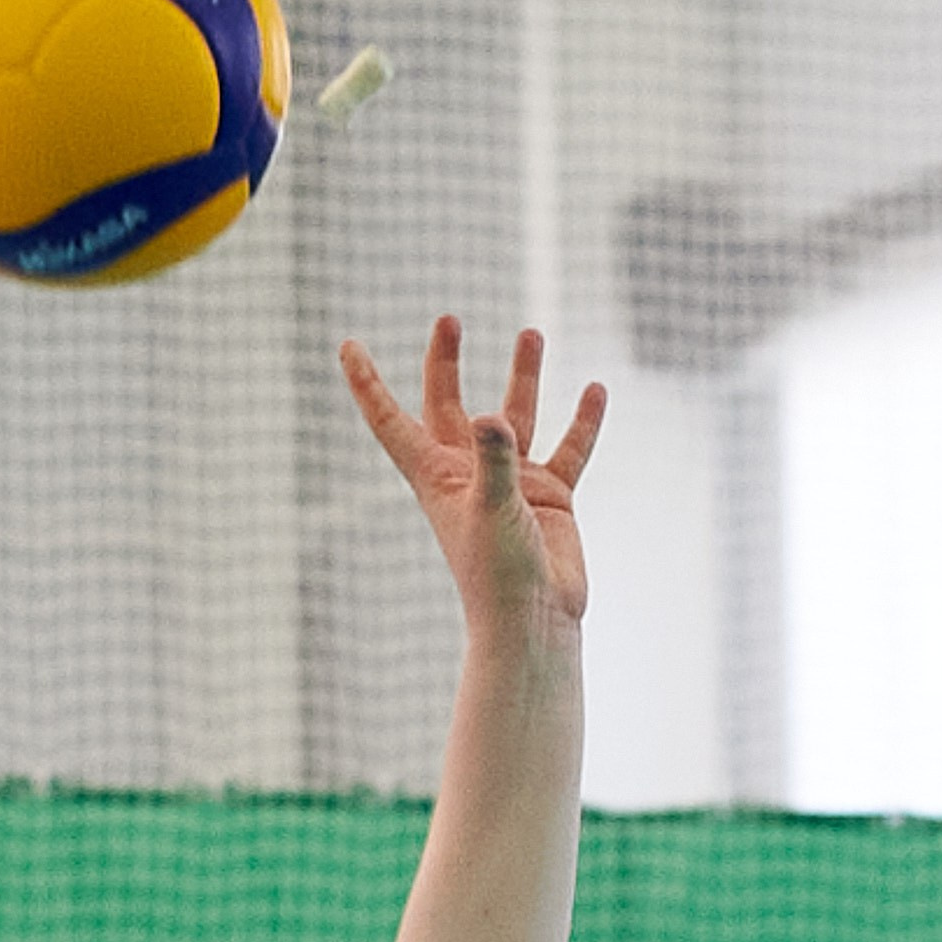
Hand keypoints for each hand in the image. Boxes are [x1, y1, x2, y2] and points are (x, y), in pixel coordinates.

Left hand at [340, 319, 605, 636]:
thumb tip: (492, 416)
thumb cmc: (499, 576)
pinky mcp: (549, 497)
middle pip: (449, 406)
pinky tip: (594, 389)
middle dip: (446, 363)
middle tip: (448, 319)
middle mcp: (468, 473)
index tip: (347, 346)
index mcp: (435, 476)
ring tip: (530, 333)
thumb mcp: (493, 511)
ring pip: (514, 416)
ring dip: (522, 377)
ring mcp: (510, 482)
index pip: (390, 420)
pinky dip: (582, 421)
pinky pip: (568, 448)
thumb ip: (494, 460)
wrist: (535, 622)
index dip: (366, 384)